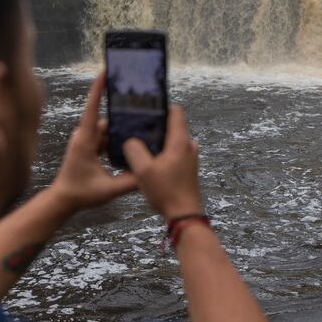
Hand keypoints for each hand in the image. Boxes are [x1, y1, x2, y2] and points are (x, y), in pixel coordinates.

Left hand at [48, 71, 137, 212]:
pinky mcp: (88, 146)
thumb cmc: (81, 193)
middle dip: (121, 113)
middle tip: (142, 107)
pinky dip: (116, 138)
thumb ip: (130, 182)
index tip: (105, 71)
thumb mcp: (109, 190)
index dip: (98, 89)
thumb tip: (150, 172)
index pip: (91, 108)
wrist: (63, 200)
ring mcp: (85, 140)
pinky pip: (104, 137)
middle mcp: (84, 135)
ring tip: (141, 127)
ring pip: (107, 129)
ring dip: (121, 129)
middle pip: (106, 118)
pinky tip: (131, 143)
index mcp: (85, 140)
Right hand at [122, 105, 203, 219]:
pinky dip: (163, 152)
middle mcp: (188, 146)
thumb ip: (134, 150)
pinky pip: (174, 152)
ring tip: (140, 144)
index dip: (161, 106)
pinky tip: (149, 161)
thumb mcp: (143, 170)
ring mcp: (190, 158)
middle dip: (156, 124)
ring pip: (173, 140)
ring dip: (159, 140)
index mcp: (180, 141)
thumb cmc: (165, 191)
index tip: (145, 108)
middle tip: (137, 126)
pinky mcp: (188, 169)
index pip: (176, 112)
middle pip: (173, 126)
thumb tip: (130, 140)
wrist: (184, 215)